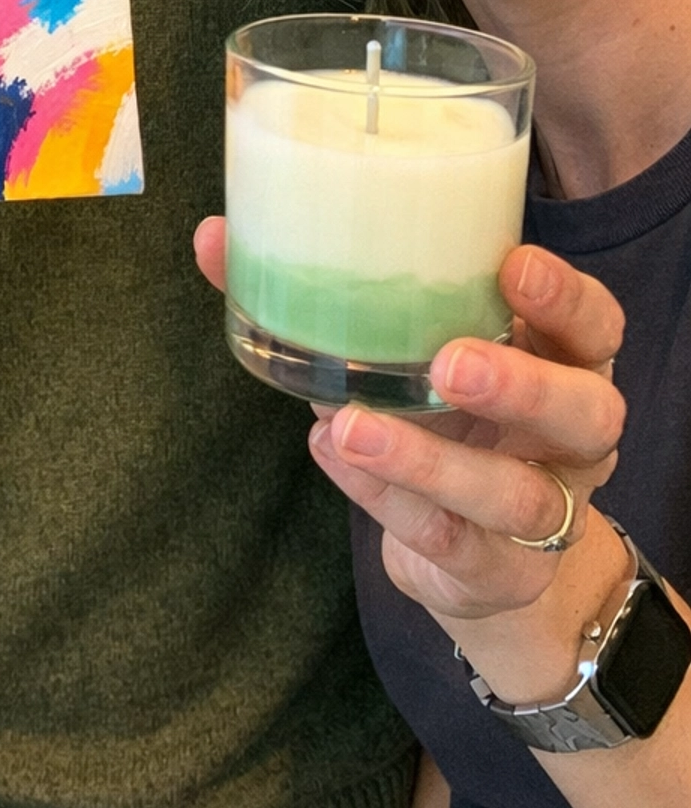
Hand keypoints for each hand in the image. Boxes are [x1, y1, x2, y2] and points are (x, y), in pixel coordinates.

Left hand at [193, 217, 624, 625]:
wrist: (475, 555)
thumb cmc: (439, 416)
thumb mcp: (401, 354)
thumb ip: (320, 294)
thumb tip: (212, 234)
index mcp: (562, 363)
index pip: (595, 324)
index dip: (564, 297)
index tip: (512, 264)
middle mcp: (570, 439)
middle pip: (585, 411)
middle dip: (522, 385)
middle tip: (449, 363)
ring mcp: (544, 514)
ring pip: (514, 495)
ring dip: (432, 461)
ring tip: (350, 426)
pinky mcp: (498, 572)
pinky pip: (450, 542)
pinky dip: (388, 501)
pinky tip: (336, 460)